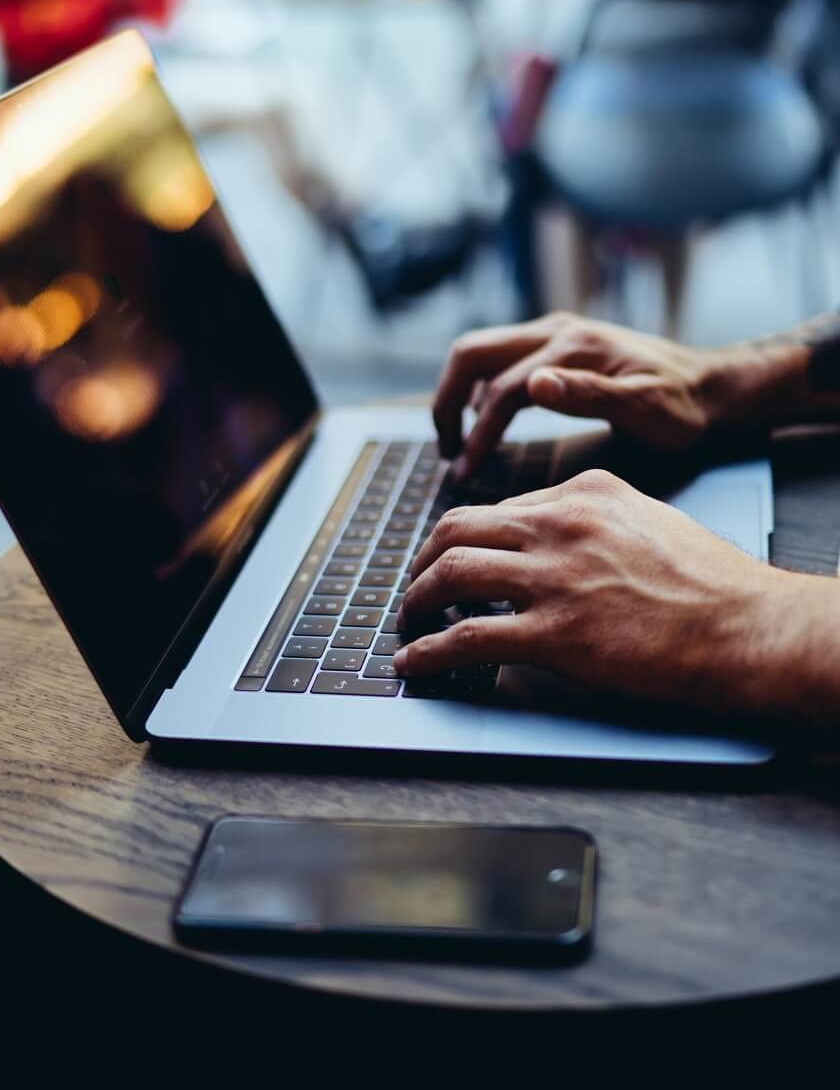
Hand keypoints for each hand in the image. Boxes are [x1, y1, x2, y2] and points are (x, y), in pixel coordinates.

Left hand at [394, 469, 814, 720]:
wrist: (746, 627)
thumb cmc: (708, 582)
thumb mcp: (646, 519)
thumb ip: (590, 519)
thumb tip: (541, 536)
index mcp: (582, 493)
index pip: (497, 508)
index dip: (463, 539)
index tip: (450, 560)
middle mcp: (559, 526)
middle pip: (456, 529)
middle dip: (424, 560)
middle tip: (417, 586)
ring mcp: (553, 578)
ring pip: (451, 574)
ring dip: (417, 600)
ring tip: (408, 621)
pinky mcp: (554, 633)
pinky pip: (467, 637)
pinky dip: (430, 650)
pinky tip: (415, 661)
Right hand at [433, 313, 728, 484]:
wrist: (712, 385)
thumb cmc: (683, 406)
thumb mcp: (645, 408)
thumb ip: (589, 394)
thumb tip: (535, 384)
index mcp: (573, 347)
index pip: (502, 390)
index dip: (478, 433)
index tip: (467, 472)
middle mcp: (555, 332)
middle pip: (470, 354)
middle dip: (446, 402)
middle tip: (446, 450)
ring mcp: (552, 335)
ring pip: (478, 353)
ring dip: (456, 394)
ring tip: (456, 441)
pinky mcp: (553, 345)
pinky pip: (497, 360)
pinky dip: (477, 390)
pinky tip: (484, 422)